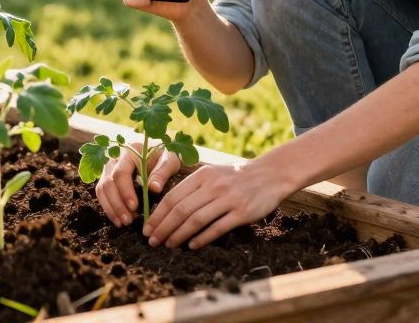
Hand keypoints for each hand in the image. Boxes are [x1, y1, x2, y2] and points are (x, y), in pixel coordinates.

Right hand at [94, 142, 180, 226]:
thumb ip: (162, 172)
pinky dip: (108, 208)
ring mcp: (109, 168)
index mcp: (130, 151)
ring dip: (111, 208)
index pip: (121, 173)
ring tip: (124, 223)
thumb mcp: (170, 161)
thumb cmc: (165, 157)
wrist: (159, 154)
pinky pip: (102, 194)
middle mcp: (115, 158)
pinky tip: (118, 220)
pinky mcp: (107, 178)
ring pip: (102, 190)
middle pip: (108, 183)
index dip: (125, 191)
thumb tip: (154, 188)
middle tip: (129, 220)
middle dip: (117, 204)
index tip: (134, 207)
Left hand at [142, 159, 293, 249]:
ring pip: (196, 220)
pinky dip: (202, 238)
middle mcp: (214, 185)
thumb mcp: (213, 173)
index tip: (147, 228)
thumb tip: (166, 207)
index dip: (157, 214)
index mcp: (203, 175)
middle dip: (163, 227)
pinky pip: (217, 228)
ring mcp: (228, 199)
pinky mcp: (242, 212)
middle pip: (181, 210)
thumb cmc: (236, 176)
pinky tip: (191, 246)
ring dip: (178, 235)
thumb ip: (193, 186)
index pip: (173, 196)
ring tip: (168, 245)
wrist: (271, 175)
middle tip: (152, 241)